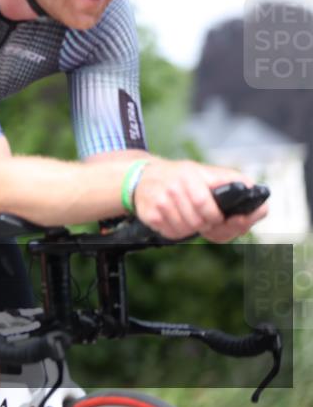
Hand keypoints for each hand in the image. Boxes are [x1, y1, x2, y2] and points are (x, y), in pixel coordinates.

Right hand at [132, 160, 266, 240]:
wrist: (144, 176)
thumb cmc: (183, 177)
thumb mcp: (207, 172)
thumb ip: (236, 184)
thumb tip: (261, 205)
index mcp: (190, 175)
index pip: (205, 205)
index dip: (216, 218)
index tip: (221, 218)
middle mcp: (172, 187)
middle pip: (197, 222)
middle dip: (206, 225)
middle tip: (205, 219)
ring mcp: (159, 201)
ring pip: (185, 230)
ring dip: (192, 229)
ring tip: (191, 218)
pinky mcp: (149, 214)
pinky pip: (171, 234)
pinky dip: (178, 232)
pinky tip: (176, 220)